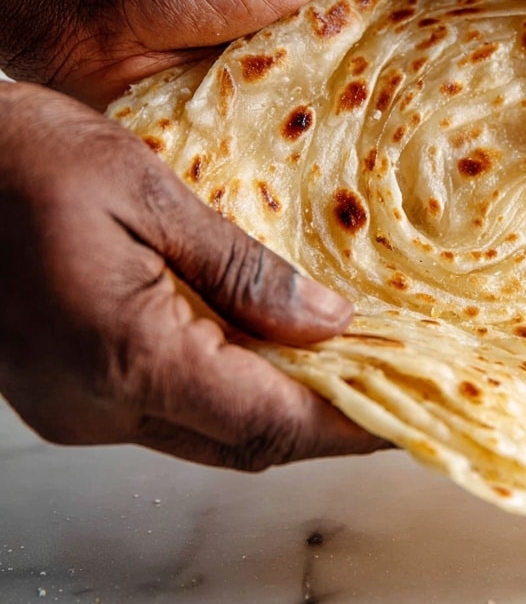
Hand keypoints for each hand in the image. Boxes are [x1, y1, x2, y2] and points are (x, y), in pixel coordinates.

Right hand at [0, 82, 383, 468]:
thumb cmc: (20, 160)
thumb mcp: (145, 192)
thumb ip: (240, 267)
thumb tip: (327, 323)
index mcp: (125, 355)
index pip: (266, 422)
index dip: (348, 425)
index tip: (410, 412)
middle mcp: (97, 405)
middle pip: (241, 443)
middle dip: (324, 422)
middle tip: (394, 382)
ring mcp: (75, 407)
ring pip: (206, 432)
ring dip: (279, 406)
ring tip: (348, 361)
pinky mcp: (65, 392)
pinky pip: (167, 408)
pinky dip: (228, 387)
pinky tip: (266, 345)